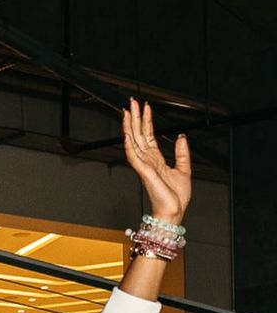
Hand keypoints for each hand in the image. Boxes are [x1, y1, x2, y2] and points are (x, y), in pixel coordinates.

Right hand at [122, 98, 190, 225]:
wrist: (174, 211)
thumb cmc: (176, 197)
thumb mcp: (184, 169)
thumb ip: (182, 153)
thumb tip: (181, 137)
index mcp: (156, 160)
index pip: (148, 136)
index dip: (147, 120)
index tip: (146, 107)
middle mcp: (147, 161)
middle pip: (138, 134)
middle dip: (136, 117)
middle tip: (132, 102)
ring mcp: (144, 166)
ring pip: (134, 141)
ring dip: (130, 126)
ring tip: (128, 111)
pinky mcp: (144, 172)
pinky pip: (134, 156)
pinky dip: (129, 144)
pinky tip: (127, 134)